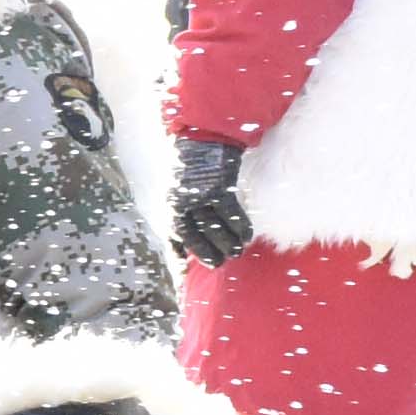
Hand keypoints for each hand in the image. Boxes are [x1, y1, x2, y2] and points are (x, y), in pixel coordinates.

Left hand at [171, 144, 257, 267]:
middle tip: (222, 262)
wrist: (201, 137)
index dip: (177, 260)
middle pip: (194, 238)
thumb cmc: (189, 167)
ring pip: (215, 229)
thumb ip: (179, 215)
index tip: (184, 277)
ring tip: (237, 251)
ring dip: (229, 243)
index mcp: (168, 206)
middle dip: (209, 254)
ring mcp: (198, 196)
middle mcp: (180, 204)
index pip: (172, 239)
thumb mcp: (175, 192)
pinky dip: (241, 227)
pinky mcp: (218, 187)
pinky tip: (247, 236)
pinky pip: (232, 214)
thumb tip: (183, 242)